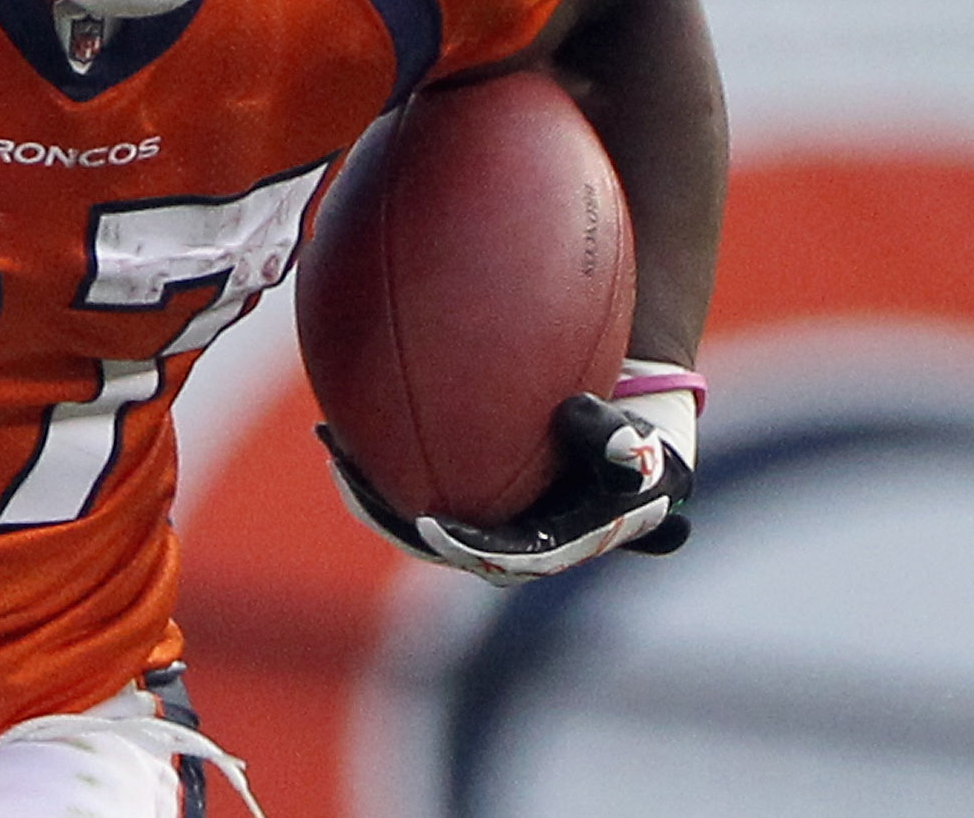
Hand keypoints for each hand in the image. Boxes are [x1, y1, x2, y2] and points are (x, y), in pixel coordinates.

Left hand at [321, 358, 701, 584]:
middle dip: (388, 515)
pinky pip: (406, 478)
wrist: (624, 439)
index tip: (432, 526)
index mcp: (544, 547)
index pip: (499, 557)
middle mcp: (500, 542)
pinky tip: (342, 418)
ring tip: (334, 445)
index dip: (466, 547)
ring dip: (368, 486)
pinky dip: (375, 456)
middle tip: (352, 478)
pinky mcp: (454, 493)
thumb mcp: (639, 454)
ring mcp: (473, 520)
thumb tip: (576, 415)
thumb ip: (617, 447)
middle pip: (432, 541)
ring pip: (406, 512)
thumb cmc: (634, 450)